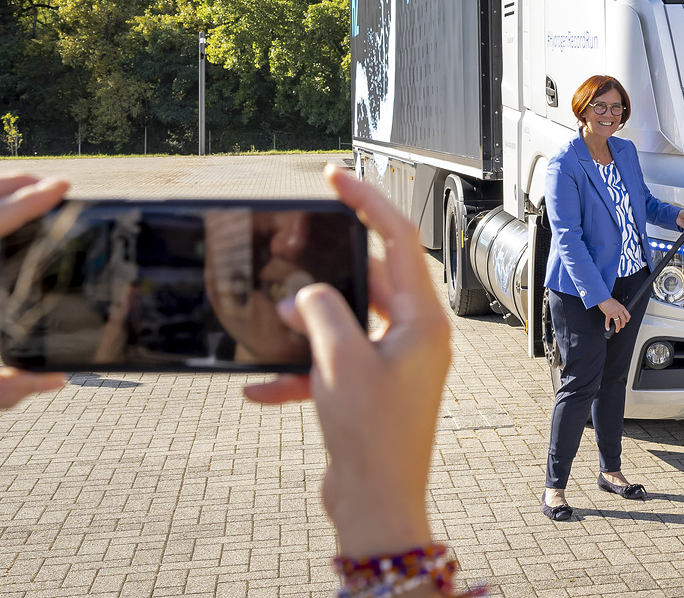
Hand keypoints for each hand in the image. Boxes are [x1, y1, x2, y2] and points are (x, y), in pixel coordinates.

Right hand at [245, 165, 450, 559]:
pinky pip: (332, 366)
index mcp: (423, 320)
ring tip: (271, 319)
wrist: (377, 506)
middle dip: (327, 270)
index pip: (399, 239)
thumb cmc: (373, 435)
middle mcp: (415, 337)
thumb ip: (320, 312)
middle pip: (370, 279)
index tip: (336, 177)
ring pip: (346, 322)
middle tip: (290, 247)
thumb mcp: (339, 361)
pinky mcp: (371, 392)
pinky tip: (260, 388)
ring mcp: (395, 365)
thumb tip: (302, 296)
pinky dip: (298, 372)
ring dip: (307, 323)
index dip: (368, 202)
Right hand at [598, 298, 630, 333]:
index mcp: (622, 307)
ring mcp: (614, 313)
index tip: (625, 322)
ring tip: (617, 330)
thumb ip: (619, 308)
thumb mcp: (617, 303)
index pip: (628, 315)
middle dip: (623, 325)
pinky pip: (608, 321)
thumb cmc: (609, 300)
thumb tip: (619, 313)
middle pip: (623, 320)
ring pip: (617, 322)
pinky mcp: (608, 314)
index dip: (627, 320)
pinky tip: (607, 328)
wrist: (604, 297)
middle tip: (621, 327)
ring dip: (618, 327)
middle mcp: (619, 310)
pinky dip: (607, 325)